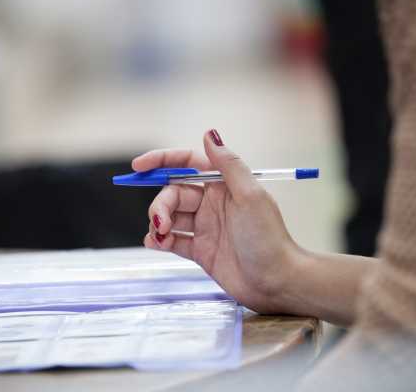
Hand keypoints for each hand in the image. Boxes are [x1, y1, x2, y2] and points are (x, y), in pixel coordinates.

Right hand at [133, 129, 306, 313]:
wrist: (276, 282)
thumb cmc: (268, 239)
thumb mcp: (250, 196)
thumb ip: (228, 165)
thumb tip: (210, 133)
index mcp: (224, 185)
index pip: (187, 164)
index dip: (162, 161)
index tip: (140, 165)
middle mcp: (212, 204)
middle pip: (173, 193)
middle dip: (160, 204)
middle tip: (160, 222)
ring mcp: (205, 227)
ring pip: (170, 217)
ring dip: (158, 223)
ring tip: (160, 236)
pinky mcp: (201, 251)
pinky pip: (173, 241)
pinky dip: (160, 241)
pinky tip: (156, 244)